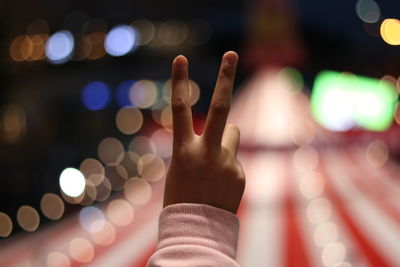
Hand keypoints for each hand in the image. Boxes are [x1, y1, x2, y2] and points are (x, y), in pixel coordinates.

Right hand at [163, 51, 244, 213]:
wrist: (197, 229)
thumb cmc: (181, 195)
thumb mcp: (182, 167)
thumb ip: (202, 145)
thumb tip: (231, 130)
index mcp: (183, 151)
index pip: (179, 109)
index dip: (179, 81)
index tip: (180, 58)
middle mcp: (207, 153)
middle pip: (220, 108)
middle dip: (225, 78)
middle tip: (230, 53)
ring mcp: (227, 163)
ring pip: (232, 134)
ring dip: (224, 141)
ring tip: (214, 167)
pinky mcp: (240, 173)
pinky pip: (235, 159)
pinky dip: (228, 167)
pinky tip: (220, 187)